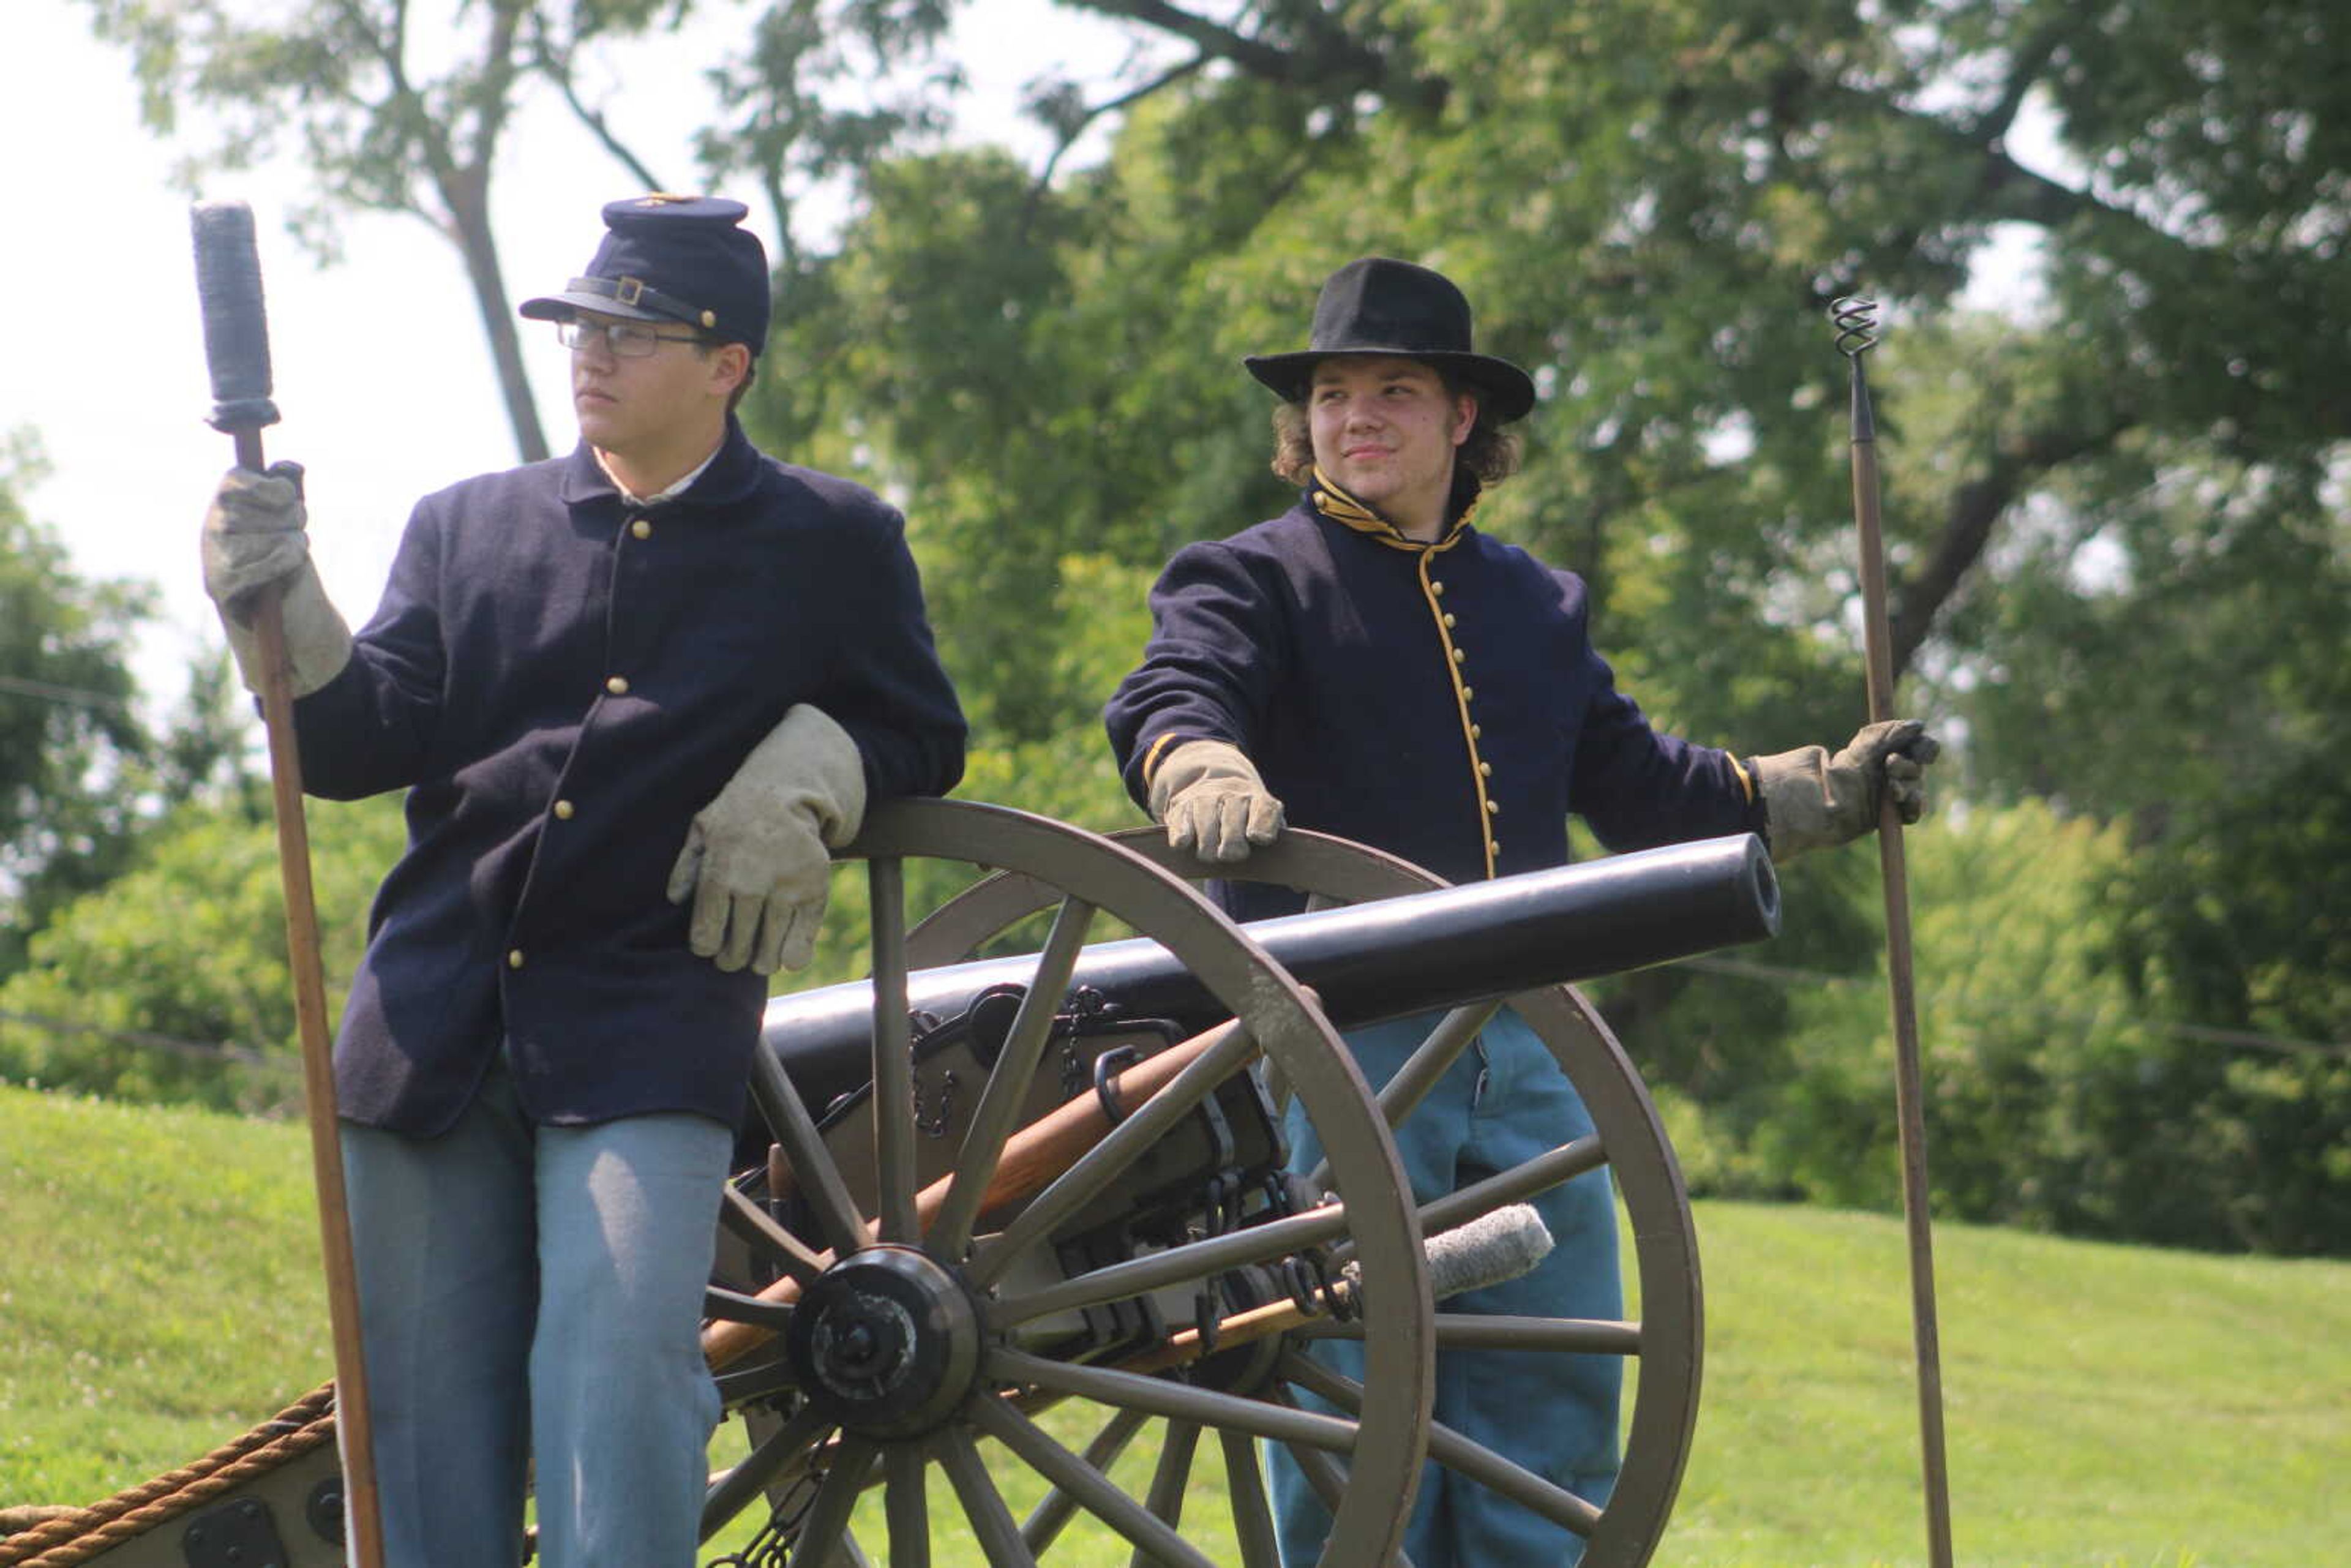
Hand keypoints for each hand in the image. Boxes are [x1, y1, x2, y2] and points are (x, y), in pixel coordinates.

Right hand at [199, 462, 351, 696]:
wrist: (281, 617)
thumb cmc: (284, 560)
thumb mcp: (288, 518)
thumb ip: (286, 488)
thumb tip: (290, 467)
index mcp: (225, 503)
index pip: (238, 481)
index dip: (270, 488)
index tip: (286, 497)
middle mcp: (212, 526)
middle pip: (266, 509)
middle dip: (293, 520)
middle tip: (292, 535)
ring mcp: (213, 557)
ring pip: (274, 537)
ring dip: (293, 547)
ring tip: (287, 559)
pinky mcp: (221, 586)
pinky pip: (267, 564)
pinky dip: (285, 567)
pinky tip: (282, 574)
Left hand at [667, 705, 867, 973]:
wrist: (787, 792)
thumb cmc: (737, 814)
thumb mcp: (702, 829)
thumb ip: (685, 865)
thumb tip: (675, 900)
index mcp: (719, 874)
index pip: (707, 935)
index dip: (706, 947)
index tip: (710, 945)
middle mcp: (752, 884)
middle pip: (737, 949)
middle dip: (731, 960)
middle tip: (732, 958)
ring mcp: (786, 889)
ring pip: (770, 951)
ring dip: (762, 961)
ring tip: (759, 959)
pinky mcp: (814, 891)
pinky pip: (802, 941)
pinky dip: (794, 955)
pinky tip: (787, 956)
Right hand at [1148, 739, 1284, 863]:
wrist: (1212, 781)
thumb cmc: (1246, 818)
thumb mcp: (1266, 826)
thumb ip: (1281, 854)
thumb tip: (1299, 886)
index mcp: (1260, 801)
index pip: (1263, 815)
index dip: (1260, 830)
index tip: (1257, 839)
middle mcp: (1234, 796)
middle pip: (1233, 832)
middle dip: (1232, 851)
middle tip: (1231, 855)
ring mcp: (1206, 799)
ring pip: (1206, 832)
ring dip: (1208, 851)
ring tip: (1211, 853)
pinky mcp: (1181, 806)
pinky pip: (1181, 831)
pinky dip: (1184, 841)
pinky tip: (1187, 844)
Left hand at [1754, 718, 1940, 859]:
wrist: (1824, 798)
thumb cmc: (1842, 768)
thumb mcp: (1866, 744)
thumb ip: (1892, 732)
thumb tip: (1918, 726)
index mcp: (1893, 751)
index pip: (1922, 748)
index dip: (1925, 748)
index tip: (1919, 750)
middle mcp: (1897, 772)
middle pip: (1918, 769)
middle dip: (1907, 766)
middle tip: (1889, 765)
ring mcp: (1895, 794)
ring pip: (1917, 790)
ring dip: (1908, 786)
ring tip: (1892, 788)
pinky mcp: (1891, 815)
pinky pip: (1912, 812)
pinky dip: (1913, 806)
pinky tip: (1903, 801)